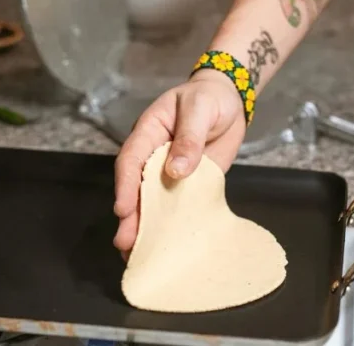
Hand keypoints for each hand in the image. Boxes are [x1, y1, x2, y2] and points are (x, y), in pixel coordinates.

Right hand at [112, 70, 246, 256]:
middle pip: (136, 188)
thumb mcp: (200, 109)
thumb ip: (189, 138)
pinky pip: (177, 206)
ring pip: (152, 201)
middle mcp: (153, 156)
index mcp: (148, 133)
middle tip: (125, 242)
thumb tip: (176, 171)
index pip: (131, 160)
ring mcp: (168, 172)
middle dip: (130, 215)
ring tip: (135, 254)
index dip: (125, 185)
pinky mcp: (188, 184)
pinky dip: (170, 225)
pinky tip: (166, 245)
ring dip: (145, 226)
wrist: (229, 101)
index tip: (123, 209)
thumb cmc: (209, 98)